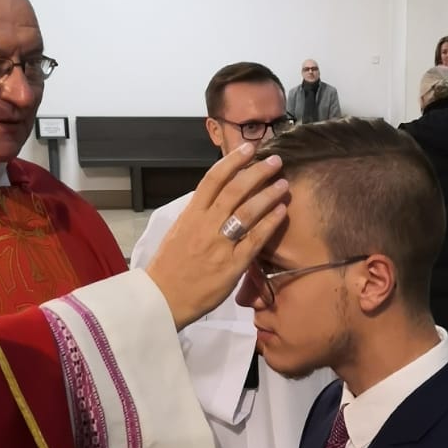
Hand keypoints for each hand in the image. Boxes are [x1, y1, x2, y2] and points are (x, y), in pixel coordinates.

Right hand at [145, 148, 286, 328]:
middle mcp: (205, 225)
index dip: (232, 161)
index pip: (212, 179)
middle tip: (275, 161)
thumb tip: (215, 200)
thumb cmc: (170, 267)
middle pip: (235, 190)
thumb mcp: (178, 232)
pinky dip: (270, 223)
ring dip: (268, 195)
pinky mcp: (232, 265)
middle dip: (257, 172)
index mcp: (190, 214)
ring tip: (283, 184)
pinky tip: (282, 212)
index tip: (248, 148)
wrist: (163, 299)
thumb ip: (198, 215)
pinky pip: (255, 240)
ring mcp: (219, 244)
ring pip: (247, 212)